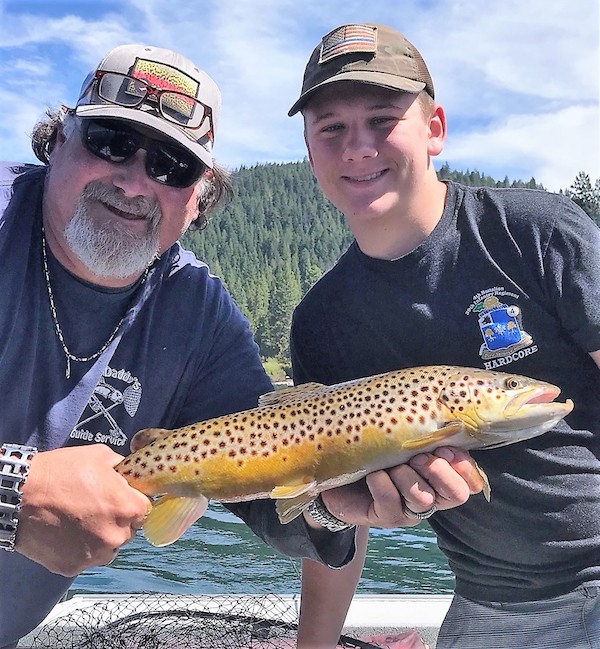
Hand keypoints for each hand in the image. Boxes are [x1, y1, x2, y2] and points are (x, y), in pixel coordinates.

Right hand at [17, 444, 150, 575]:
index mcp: (128, 508)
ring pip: (109, 548)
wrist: (20, 496)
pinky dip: (80, 549)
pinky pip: (86, 559)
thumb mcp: (101, 456)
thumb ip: (123, 469)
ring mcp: (94, 555)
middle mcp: (116, 536)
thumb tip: (130, 476)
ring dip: (101, 537)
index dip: (132, 502)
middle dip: (118, 520)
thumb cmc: (61, 472)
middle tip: (97, 508)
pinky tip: (67, 532)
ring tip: (81, 521)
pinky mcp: (72, 567)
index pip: (145, 510)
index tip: (120, 498)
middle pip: (128, 531)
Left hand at [319, 447, 484, 528]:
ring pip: (424, 499)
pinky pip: (392, 504)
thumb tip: (441, 412)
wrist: (340, 469)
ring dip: (409, 478)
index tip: (446, 448)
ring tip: (393, 466)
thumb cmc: (377, 448)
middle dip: (439, 471)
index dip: (464, 467)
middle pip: (456, 493)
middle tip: (418, 456)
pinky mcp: (385, 517)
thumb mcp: (403, 437)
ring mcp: (409, 510)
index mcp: (442, 476)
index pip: (471, 481)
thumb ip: (424, 431)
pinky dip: (384, 486)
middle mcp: (431, 495)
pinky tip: (374, 475)